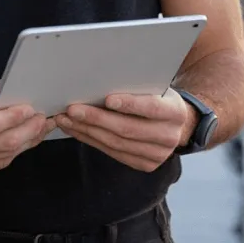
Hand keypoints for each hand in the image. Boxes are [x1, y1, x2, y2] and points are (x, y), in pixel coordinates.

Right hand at [0, 70, 54, 176]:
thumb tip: (6, 88)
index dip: (11, 118)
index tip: (29, 108)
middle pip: (0, 143)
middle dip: (27, 130)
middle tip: (42, 117)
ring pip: (4, 155)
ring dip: (28, 141)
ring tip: (41, 126)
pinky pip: (1, 162)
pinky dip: (18, 150)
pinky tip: (29, 138)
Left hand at [55, 88, 195, 171]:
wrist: (176, 124)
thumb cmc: (158, 97)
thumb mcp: (156, 87)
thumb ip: (138, 85)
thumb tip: (101, 77)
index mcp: (175, 112)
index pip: (152, 108)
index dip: (130, 104)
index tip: (107, 98)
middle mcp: (169, 136)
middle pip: (128, 129)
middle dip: (96, 119)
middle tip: (73, 109)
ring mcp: (157, 155)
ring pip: (116, 143)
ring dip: (87, 131)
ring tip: (66, 119)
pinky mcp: (144, 165)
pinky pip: (112, 152)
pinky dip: (91, 140)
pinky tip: (76, 130)